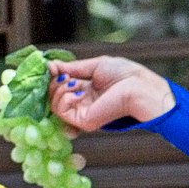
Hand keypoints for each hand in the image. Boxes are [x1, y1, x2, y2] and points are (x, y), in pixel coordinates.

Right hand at [49, 55, 174, 132]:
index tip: (50, 68)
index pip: (60, 86)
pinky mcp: (82, 121)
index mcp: (86, 89)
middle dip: (53, 82)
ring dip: (58, 89)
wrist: (139, 87)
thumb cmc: (124, 74)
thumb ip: (71, 68)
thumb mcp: (94, 66)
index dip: (53, 77)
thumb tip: (50, 66)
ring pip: (53, 104)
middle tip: (63, 75)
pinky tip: (77, 92)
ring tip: (73, 83)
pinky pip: (61, 110)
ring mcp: (81, 113)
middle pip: (53, 95)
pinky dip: (64, 98)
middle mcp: (82, 103)